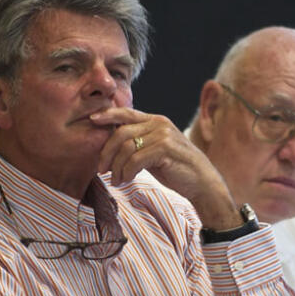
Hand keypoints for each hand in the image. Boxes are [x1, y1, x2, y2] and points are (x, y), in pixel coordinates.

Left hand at [90, 107, 239, 229]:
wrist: (202, 182)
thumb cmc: (176, 168)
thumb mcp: (154, 151)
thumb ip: (138, 143)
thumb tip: (111, 144)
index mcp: (156, 121)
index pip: (126, 113)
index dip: (107, 114)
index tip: (92, 120)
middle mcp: (159, 124)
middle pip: (121, 132)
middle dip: (107, 152)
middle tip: (101, 169)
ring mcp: (163, 135)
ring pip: (126, 148)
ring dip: (117, 167)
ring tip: (116, 180)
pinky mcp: (165, 150)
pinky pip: (135, 160)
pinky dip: (126, 173)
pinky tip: (126, 181)